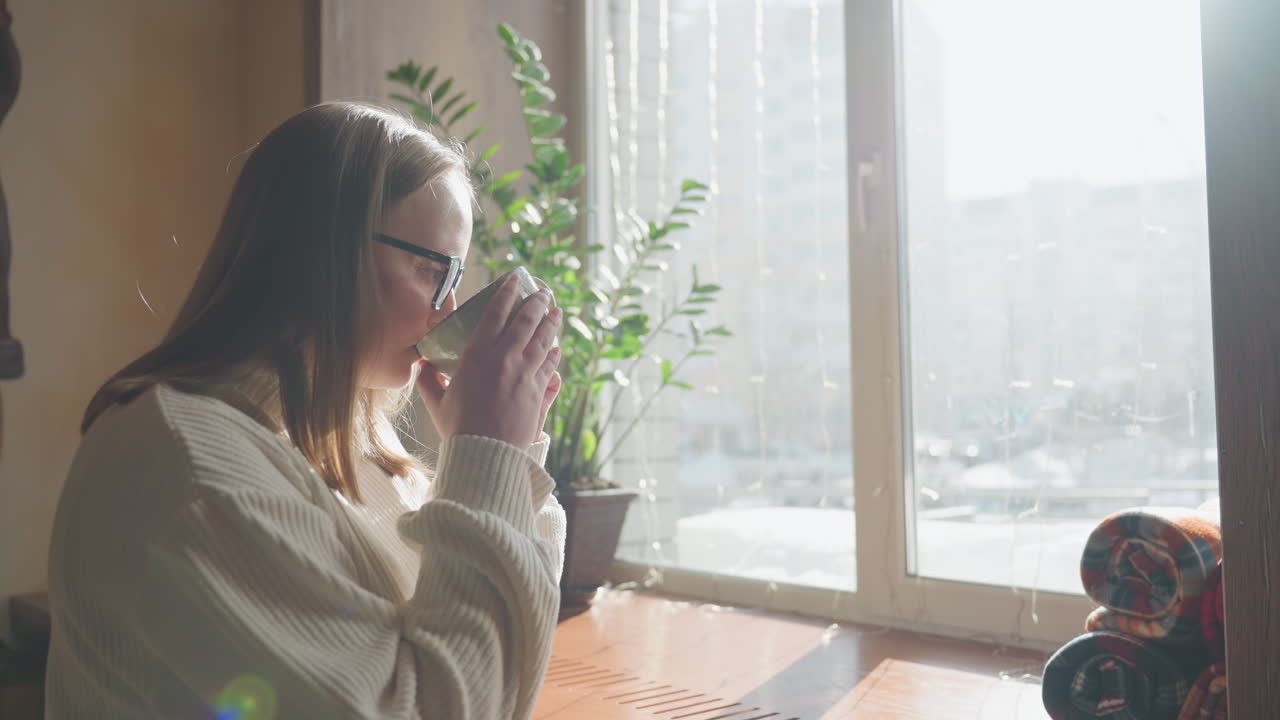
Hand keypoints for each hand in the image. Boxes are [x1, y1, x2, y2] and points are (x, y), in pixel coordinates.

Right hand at [417, 274, 562, 447]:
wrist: (487, 453)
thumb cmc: (459, 428)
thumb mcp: (438, 403)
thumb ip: (430, 381)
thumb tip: (423, 367)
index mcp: (478, 355)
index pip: (496, 313)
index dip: (507, 293)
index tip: (515, 280)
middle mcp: (505, 358)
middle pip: (526, 321)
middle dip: (536, 302)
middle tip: (543, 291)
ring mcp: (526, 374)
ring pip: (543, 340)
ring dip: (551, 323)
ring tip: (556, 311)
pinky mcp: (538, 392)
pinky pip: (550, 365)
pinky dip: (554, 354)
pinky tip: (556, 348)